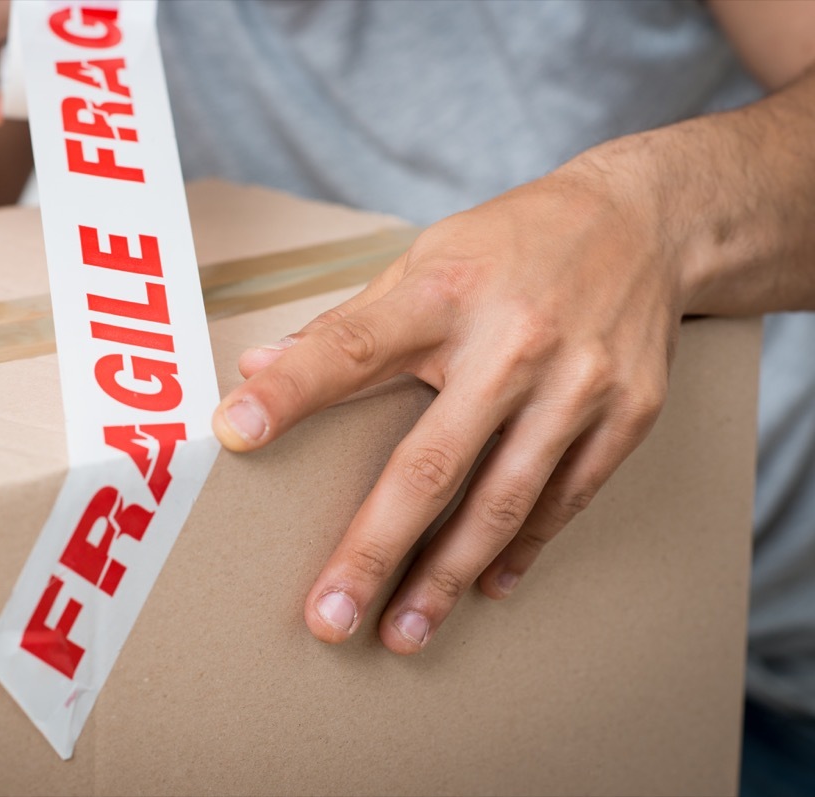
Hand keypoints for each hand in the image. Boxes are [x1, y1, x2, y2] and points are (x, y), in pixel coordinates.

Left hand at [212, 159, 683, 653]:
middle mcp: (512, 341)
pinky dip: (522, 549)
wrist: (645, 220)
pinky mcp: (627, 413)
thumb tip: (257, 366)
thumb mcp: (424, 260)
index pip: (351, 347)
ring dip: (447, 575)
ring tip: (404, 630)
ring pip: (503, 501)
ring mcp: (576, 383)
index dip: (291, 393)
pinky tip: (485, 587)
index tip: (234, 434)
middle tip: (330, 617)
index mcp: (443, 293)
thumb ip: (346, 323)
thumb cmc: (512, 243)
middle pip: (431, 462)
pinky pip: (565, 500)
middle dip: (375, 548)